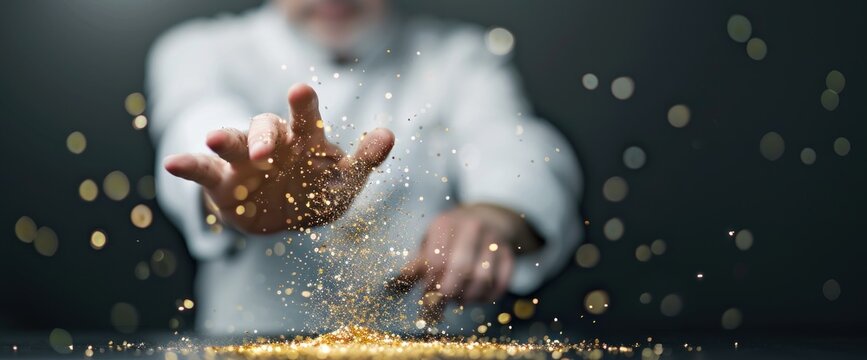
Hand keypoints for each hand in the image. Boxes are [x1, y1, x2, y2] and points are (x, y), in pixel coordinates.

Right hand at [163, 84, 393, 232]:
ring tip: (212, 136)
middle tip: (266, 149)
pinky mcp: (221, 182)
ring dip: (225, 138)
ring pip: (233, 142)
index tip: (300, 90)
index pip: (305, 119)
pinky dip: (189, 165)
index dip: (303, 105)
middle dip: (265, 134)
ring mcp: (244, 160)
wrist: (281, 218)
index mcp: (305, 140)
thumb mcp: (344, 182)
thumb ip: (364, 160)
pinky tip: (173, 164)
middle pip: (266, 127)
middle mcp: (273, 143)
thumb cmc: (315, 191)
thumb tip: (388, 134)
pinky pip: (203, 170)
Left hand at [393, 204, 539, 322]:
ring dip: (468, 297)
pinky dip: (488, 297)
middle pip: (461, 269)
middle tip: (441, 304)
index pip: (436, 260)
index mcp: (445, 224)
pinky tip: (478, 297)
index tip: (426, 295)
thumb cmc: (451, 236)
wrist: (488, 217)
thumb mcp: (430, 240)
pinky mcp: (509, 253)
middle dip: (449, 293)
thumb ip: (416, 264)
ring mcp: (493, 239)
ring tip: (459, 299)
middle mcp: (472, 227)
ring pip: (483, 279)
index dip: (430, 283)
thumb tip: (395, 287)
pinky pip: (501, 283)